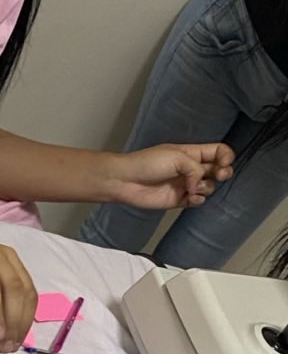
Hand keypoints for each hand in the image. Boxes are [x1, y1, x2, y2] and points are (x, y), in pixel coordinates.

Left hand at [106, 143, 234, 209]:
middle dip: (223, 172)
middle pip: (218, 170)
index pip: (219, 151)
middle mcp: (191, 168)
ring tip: (192, 188)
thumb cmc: (147, 163)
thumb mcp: (177, 156)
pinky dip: (197, 200)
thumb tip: (200, 184)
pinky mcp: (178, 199)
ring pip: (209, 187)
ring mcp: (185, 184)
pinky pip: (197, 201)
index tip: (224, 162)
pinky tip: (189, 197)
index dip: (226, 156)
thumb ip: (196, 168)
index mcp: (192, 152)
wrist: (127, 181)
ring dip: (205, 188)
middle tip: (219, 175)